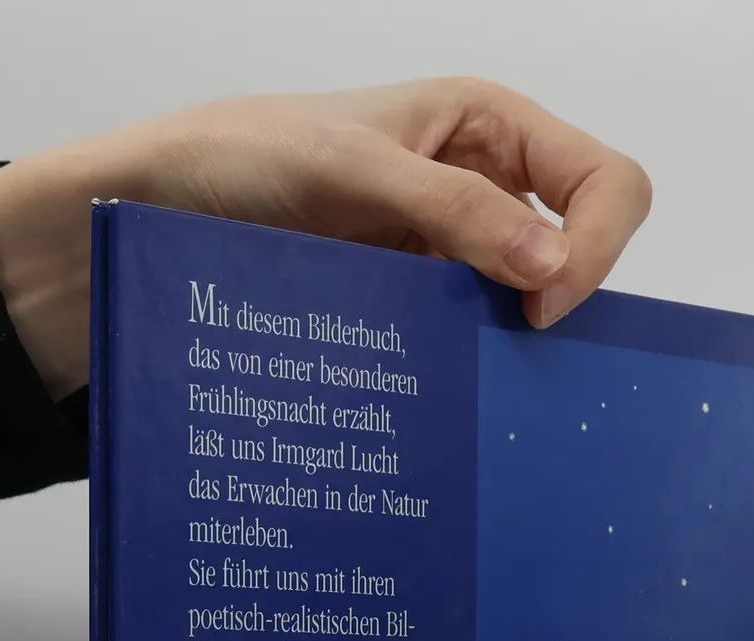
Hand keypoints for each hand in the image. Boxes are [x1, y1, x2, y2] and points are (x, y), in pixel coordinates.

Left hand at [0, 79, 652, 400]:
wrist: (150, 218)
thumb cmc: (240, 158)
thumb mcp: (352, 167)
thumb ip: (455, 210)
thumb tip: (552, 263)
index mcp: (485, 126)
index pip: (603, 180)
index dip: (596, 243)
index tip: (541, 304)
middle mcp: (480, 190)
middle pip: (580, 249)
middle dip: (566, 300)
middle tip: (518, 351)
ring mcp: (447, 260)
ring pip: (525, 311)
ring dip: (512, 349)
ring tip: (479, 389)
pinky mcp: (410, 314)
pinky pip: (466, 349)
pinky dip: (467, 374)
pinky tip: (444, 401)